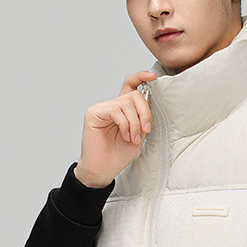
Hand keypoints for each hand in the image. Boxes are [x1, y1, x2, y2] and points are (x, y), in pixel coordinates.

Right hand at [74, 70, 156, 187]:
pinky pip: (115, 111)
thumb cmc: (119, 154)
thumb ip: (142, 117)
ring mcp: (102, 108)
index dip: (141, 77)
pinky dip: (125, 125)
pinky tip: (125, 136)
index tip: (153, 77)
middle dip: (145, 112)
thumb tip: (149, 99)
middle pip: (135, 95)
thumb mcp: (138, 133)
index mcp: (122, 108)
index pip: (130, 85)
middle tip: (146, 130)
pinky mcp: (94, 113)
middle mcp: (112, 105)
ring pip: (126, 103)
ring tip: (133, 139)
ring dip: (135, 123)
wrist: (103, 169)